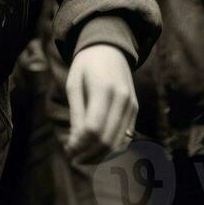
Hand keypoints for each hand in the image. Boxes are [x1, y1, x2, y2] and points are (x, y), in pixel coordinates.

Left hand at [66, 43, 136, 162]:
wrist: (110, 48)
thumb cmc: (86, 65)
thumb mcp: (74, 84)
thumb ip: (76, 113)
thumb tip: (75, 143)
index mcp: (104, 90)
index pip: (94, 128)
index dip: (80, 144)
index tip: (68, 150)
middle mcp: (122, 99)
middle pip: (108, 140)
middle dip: (89, 154)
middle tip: (73, 157)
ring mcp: (132, 105)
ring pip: (119, 143)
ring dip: (100, 156)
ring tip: (82, 156)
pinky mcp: (135, 110)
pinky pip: (126, 137)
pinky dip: (112, 148)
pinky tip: (96, 149)